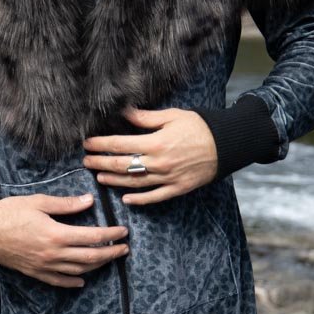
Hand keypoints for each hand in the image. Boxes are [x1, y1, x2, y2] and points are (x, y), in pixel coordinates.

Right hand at [0, 193, 128, 287]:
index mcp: (57, 234)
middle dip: (111, 253)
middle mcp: (54, 254)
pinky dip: (73, 281)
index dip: (112, 235)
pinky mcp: (35, 272)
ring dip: (97, 266)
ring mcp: (45, 266)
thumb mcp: (39, 202)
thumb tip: (89, 201)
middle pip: (91, 257)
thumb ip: (66, 205)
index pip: (93, 237)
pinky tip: (82, 280)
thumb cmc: (9, 212)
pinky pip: (59, 281)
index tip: (123, 232)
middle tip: (124, 249)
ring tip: (108, 258)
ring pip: (79, 270)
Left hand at [82, 105, 217, 204]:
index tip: (88, 143)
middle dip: (100, 163)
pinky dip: (139, 200)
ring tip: (99, 177)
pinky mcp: (177, 188)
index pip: (119, 144)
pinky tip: (125, 199)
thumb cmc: (200, 127)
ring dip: (114, 180)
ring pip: (134, 183)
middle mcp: (158, 163)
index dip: (101, 144)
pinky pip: (154, 197)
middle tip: (86, 161)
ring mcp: (167, 178)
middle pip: (121, 165)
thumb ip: (146, 118)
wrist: (227, 144)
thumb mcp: (172, 116)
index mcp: (156, 143)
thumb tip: (124, 113)